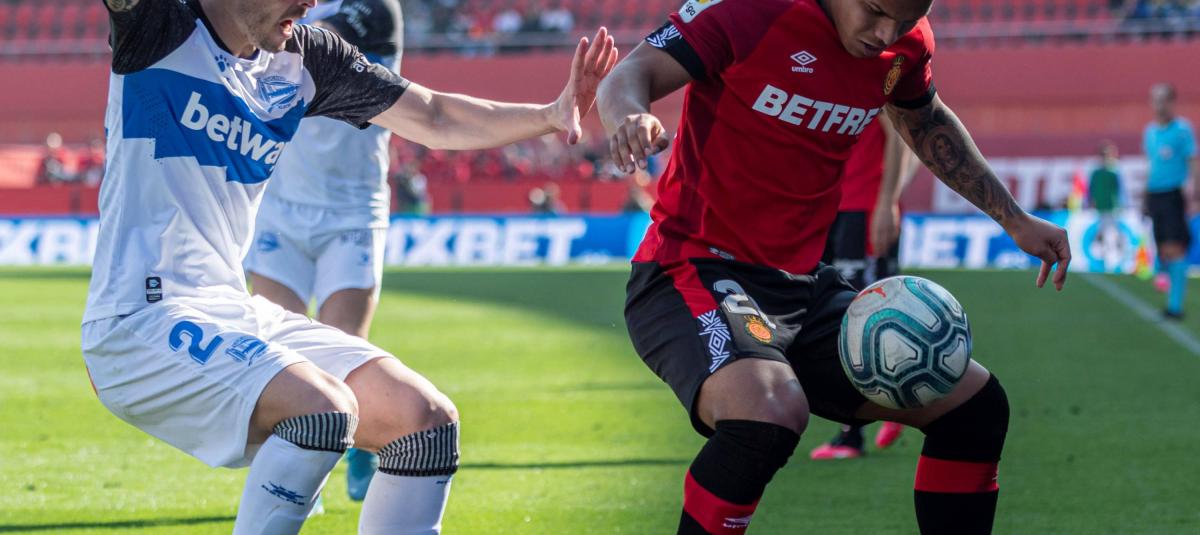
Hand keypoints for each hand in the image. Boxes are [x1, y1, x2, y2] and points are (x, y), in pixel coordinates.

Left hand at [551, 27, 617, 144]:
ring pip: (597, 61)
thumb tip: (573, 141)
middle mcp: (582, 79)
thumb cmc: (563, 119)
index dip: (581, 54)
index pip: (578, 66)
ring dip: (603, 49)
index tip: (584, 41)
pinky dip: (608, 60)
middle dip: (596, 45)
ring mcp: (588, 79)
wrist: (560, 116)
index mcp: (575, 85)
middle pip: (590, 58)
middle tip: (603, 30)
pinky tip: (615, 50)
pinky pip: (603, 69)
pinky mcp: (594, 83)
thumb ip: (573, 131)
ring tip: (610, 36)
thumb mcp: (569, 125)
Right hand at [609, 113, 670, 173]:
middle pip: (632, 138)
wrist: (635, 123)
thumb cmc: (653, 133)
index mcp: (643, 119)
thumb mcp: (661, 134)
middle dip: (637, 153)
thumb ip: (661, 142)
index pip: (642, 130)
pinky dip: (618, 159)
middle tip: (643, 167)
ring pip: (621, 144)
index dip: (645, 142)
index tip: (648, 154)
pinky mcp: (614, 137)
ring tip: (631, 171)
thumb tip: (652, 152)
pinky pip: (613, 149)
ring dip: (626, 159)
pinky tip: (623, 169)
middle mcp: (630, 122)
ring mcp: (620, 130)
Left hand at [870, 201, 900, 254]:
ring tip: (885, 252)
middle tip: (881, 255)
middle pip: (882, 242)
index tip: (876, 254)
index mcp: (876, 227)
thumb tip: (874, 241)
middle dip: (881, 249)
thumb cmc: (879, 213)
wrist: (887, 204)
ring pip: (889, 239)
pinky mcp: (895, 225)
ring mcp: (889, 227)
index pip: (876, 240)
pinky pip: (894, 235)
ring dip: (887, 246)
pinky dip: (893, 240)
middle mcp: (883, 228)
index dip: (876, 248)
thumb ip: (875, 231)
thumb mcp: (874, 222)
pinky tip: (891, 243)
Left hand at [1006, 213, 1071, 290]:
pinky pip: (1046, 254)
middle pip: (1062, 259)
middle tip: (1058, 289)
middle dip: (1059, 274)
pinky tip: (1040, 276)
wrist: (1013, 221)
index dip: (1061, 271)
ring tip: (1040, 285)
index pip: (1066, 258)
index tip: (1054, 282)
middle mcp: (1060, 237)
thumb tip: (1054, 262)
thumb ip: (1050, 258)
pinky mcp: (1043, 239)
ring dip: (1048, 271)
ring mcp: (1052, 238)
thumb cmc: (1026, 234)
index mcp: (1062, 237)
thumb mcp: (1040, 250)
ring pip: (1052, 258)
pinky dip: (1043, 263)